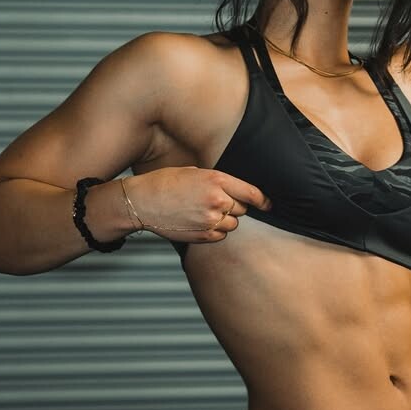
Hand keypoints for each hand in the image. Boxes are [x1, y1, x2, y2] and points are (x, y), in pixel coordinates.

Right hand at [122, 167, 272, 244]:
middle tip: (215, 202)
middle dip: (234, 207)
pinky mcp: (203, 236)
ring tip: (204, 213)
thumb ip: (218, 182)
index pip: (252, 193)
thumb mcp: (194, 172)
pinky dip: (214, 232)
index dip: (263, 200)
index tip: (267, 204)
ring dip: (224, 220)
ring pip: (233, 225)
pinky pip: (220, 236)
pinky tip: (198, 223)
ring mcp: (210, 220)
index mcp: (217, 180)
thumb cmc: (165, 183)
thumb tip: (235, 191)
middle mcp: (217, 200)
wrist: (143, 201)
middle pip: (242, 209)